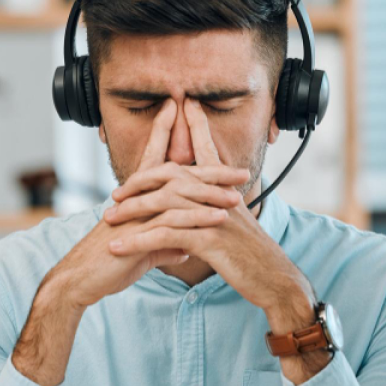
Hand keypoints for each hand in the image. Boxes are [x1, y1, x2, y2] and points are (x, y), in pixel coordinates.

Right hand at [50, 100, 228, 308]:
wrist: (81, 280)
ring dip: (211, 194)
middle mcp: (136, 200)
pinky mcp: (136, 232)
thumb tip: (184, 249)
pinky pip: (172, 220)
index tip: (195, 127)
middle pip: (177, 174)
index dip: (172, 142)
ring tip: (238, 196)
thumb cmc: (108, 265)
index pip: (158, 165)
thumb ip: (163, 246)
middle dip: (210, 171)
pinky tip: (219, 218)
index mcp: (137, 200)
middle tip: (241, 172)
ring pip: (178, 194)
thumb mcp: (141, 252)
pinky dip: (197, 218)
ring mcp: (136, 213)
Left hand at [105, 98, 312, 312]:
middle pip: (175, 175)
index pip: (208, 152)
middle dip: (141, 180)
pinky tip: (118, 248)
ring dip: (132, 212)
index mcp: (226, 193)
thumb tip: (200, 210)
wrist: (276, 281)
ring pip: (165, 203)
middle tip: (115, 192)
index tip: (185, 105)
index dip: (198, 127)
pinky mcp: (210, 240)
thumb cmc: (254, 258)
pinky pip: (165, 236)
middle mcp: (220, 198)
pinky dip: (138, 240)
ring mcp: (215, 217)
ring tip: (108, 219)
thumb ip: (216, 214)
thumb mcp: (235, 230)